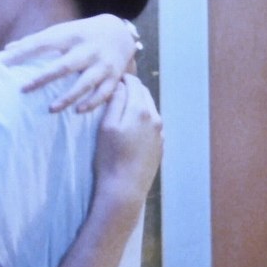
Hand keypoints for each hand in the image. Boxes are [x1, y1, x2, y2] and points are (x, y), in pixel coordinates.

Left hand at [0, 14, 137, 112]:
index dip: (24, 52)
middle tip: (23, 89)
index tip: (4, 62)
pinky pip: (104, 93)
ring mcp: (102, 64)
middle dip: (44, 78)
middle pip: (64, 66)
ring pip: (85, 83)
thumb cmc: (82, 33)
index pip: (43, 43)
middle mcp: (87, 49)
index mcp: (71, 35)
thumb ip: (36, 40)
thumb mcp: (62, 30)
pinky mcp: (114, 76)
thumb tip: (7, 50)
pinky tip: (78, 111)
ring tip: (51, 109)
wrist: (121, 32)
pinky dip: (92, 103)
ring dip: (68, 97)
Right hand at [94, 74, 162, 200]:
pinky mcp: (159, 145)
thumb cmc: (111, 157)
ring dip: (137, 103)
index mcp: (141, 110)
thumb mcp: (106, 126)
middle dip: (131, 89)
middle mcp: (155, 118)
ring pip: (149, 109)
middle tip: (115, 90)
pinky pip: (152, 124)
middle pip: (144, 94)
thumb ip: (115, 103)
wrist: (125, 188)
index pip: (134, 84)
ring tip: (121, 107)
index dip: (123, 78)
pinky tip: (131, 126)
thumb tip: (119, 86)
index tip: (112, 78)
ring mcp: (160, 133)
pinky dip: (142, 118)